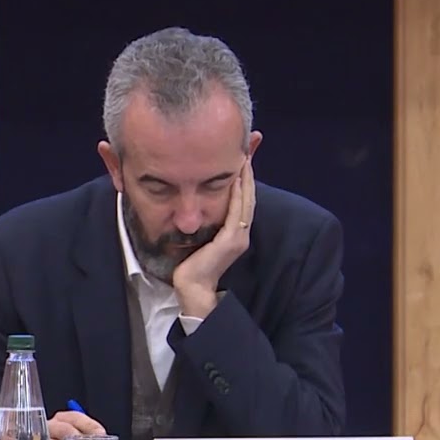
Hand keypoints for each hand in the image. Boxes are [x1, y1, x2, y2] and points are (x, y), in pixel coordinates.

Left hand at [172, 156, 255, 316]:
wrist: (192, 287)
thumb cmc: (191, 265)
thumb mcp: (201, 239)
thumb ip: (205, 225)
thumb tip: (197, 209)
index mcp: (235, 233)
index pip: (243, 201)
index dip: (244, 181)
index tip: (241, 160)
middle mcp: (241, 234)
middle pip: (248, 197)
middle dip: (248, 174)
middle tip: (247, 152)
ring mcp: (238, 237)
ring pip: (246, 201)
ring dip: (246, 179)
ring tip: (244, 158)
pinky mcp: (231, 240)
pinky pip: (237, 211)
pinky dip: (238, 193)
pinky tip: (236, 178)